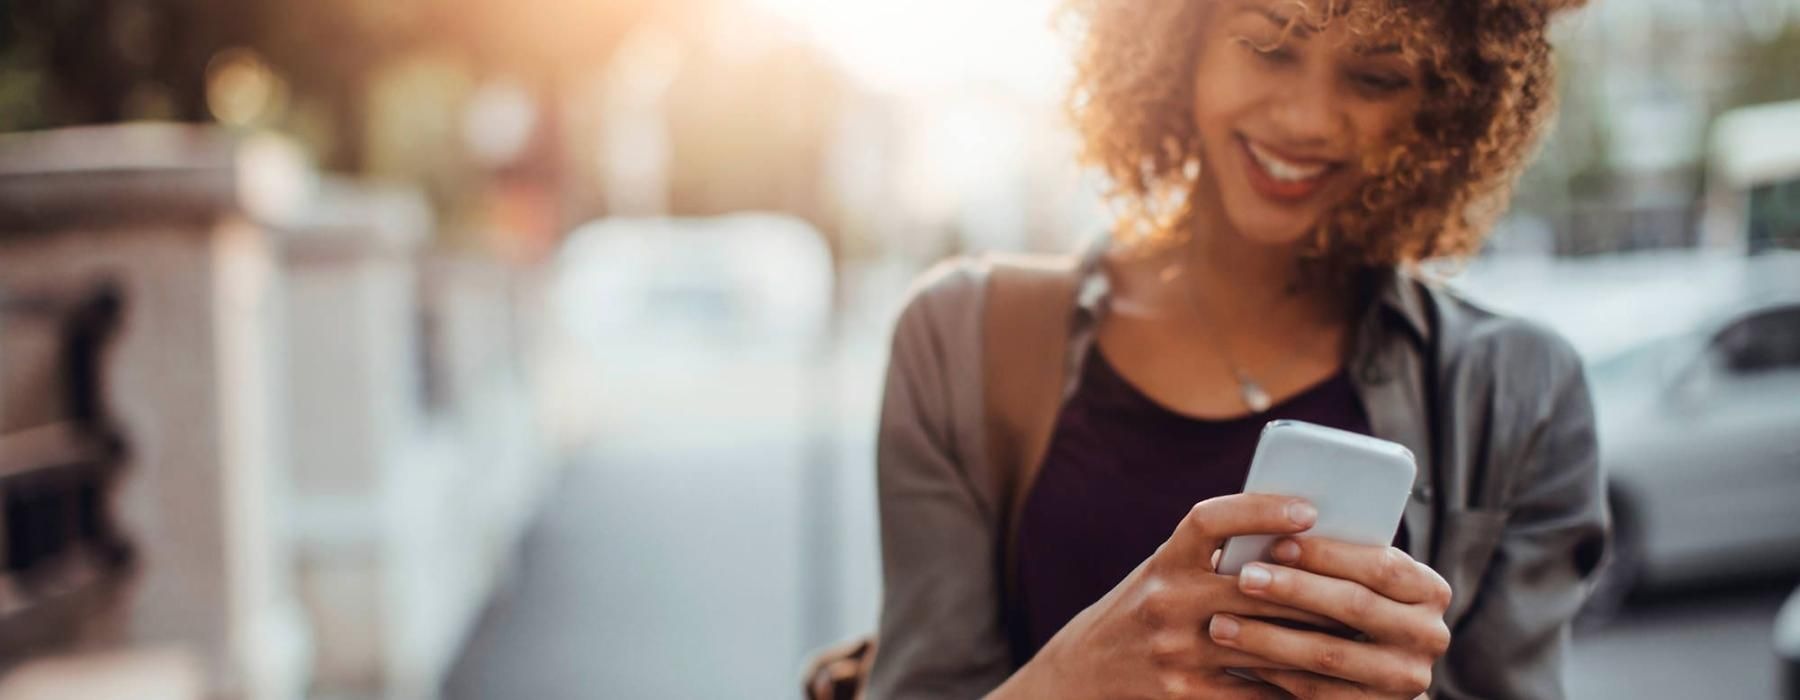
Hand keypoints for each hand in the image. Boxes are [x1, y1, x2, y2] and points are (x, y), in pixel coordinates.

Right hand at [990, 495, 1339, 699]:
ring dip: (1315, 638)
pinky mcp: (1185, 694)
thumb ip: (1217, 557)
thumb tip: (1298, 540)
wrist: (1086, 669)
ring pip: (1265, 641)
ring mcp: (1175, 650)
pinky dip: (1293, 685)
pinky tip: (1325, 679)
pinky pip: (1256, 690)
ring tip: (1357, 632)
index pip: (1211, 520)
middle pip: (1257, 587)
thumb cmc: (1145, 609)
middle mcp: (1167, 600)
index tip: (1308, 508)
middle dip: (1315, 588)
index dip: (1260, 509)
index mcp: (1165, 559)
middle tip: (1365, 584)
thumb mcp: (1167, 570)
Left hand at [1207, 536, 1452, 698]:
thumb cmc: (1352, 605)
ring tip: (1222, 623)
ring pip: (1329, 653)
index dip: (1327, 554)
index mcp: (1429, 590)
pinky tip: (1240, 659)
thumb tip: (1275, 527)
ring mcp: (1405, 679)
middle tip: (1244, 578)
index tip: (1277, 543)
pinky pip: (1315, 690)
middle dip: (1293, 590)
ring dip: (1269, 637)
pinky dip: (1274, 672)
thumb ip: (1337, 559)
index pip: (1380, 565)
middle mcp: (1429, 635)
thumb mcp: (1361, 579)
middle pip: (1354, 606)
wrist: (1375, 671)